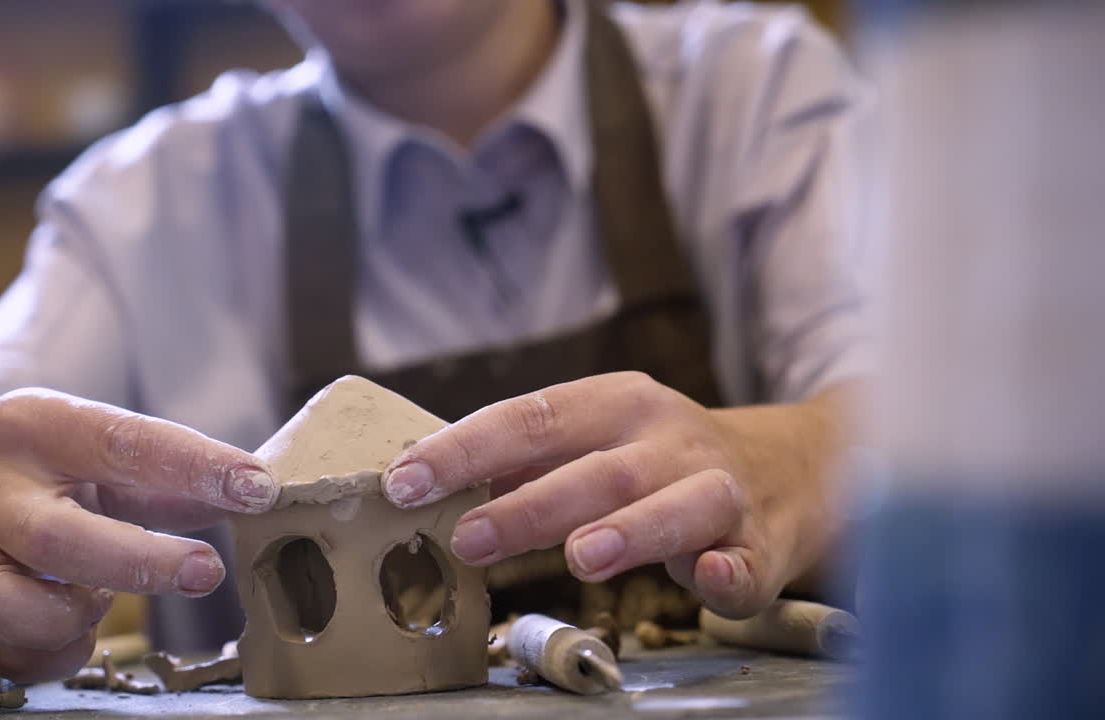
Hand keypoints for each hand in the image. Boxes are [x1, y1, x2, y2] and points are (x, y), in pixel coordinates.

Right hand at [0, 389, 277, 681]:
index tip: (258, 487)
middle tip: (206, 571)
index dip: (195, 467)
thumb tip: (252, 494)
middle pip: (58, 537)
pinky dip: (58, 651)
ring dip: (73, 613)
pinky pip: (10, 655)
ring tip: (101, 600)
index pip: (120, 440)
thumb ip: (165, 473)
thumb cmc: (29, 470)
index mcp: (32, 428)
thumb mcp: (86, 444)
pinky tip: (76, 626)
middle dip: (141, 562)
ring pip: (6, 604)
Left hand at [381, 372, 852, 618]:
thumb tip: (423, 479)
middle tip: (468, 537)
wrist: (787, 466)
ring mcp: (719, 488)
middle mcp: (668, 438)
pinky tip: (707, 579)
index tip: (405, 480)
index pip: (531, 417)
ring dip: (630, 530)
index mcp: (616, 403)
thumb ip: (524, 461)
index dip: (466, 448)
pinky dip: (728, 572)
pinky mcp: (760, 543)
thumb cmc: (660, 458)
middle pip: (596, 470)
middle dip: (529, 504)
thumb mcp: (597, 438)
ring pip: (677, 505)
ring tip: (582, 557)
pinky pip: (746, 561)